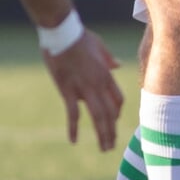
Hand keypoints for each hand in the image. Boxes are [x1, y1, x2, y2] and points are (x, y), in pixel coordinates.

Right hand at [42, 30, 123, 150]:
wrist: (62, 31)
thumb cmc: (79, 36)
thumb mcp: (100, 46)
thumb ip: (109, 59)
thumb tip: (118, 65)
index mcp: (106, 74)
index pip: (117, 100)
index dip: (117, 113)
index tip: (113, 121)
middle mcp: (98, 84)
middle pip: (110, 113)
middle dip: (112, 131)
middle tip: (111, 146)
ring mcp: (84, 88)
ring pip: (98, 117)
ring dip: (102, 134)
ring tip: (104, 148)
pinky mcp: (67, 89)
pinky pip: (73, 113)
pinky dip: (73, 128)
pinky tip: (73, 140)